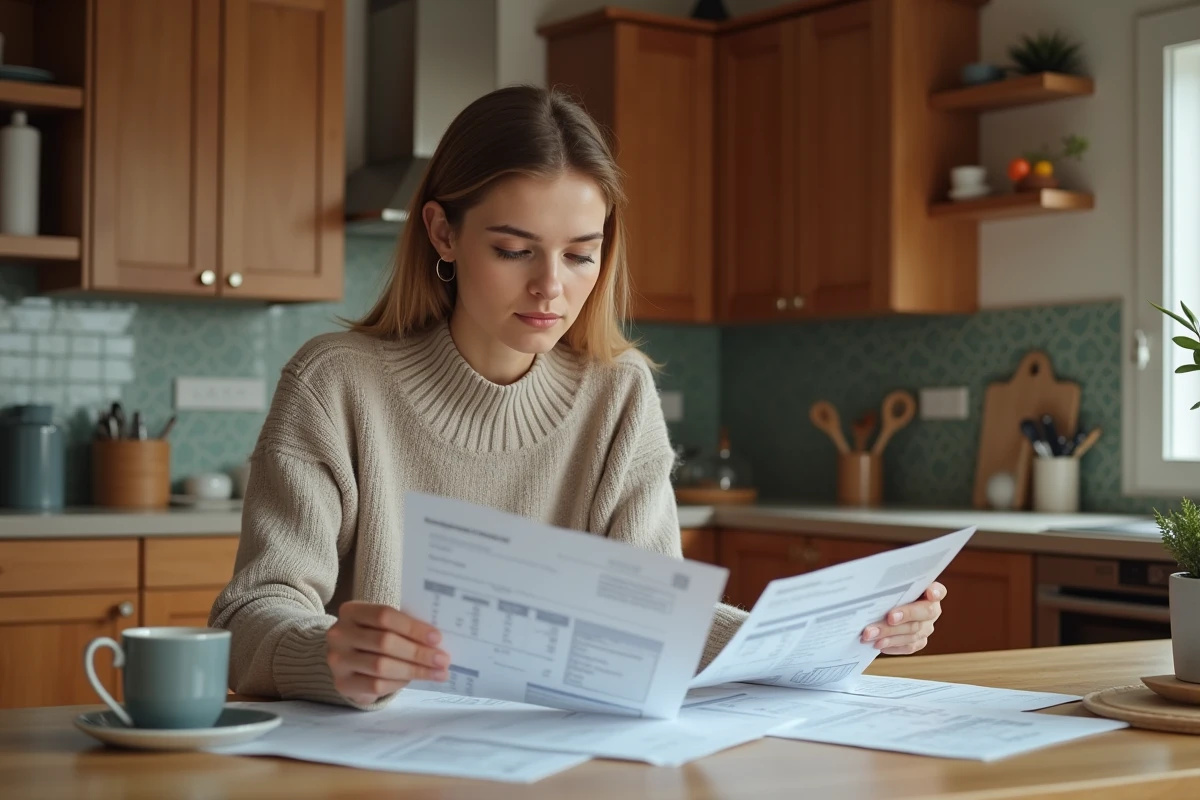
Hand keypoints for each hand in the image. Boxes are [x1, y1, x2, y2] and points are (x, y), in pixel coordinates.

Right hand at [326, 601, 450, 704]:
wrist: (347, 660)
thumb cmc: (373, 636)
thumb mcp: (383, 625)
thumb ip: (403, 626)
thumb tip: (437, 640)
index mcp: (351, 611)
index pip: (384, 616)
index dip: (413, 627)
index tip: (437, 638)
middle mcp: (339, 634)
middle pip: (385, 642)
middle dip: (418, 652)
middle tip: (443, 660)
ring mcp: (337, 660)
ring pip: (382, 666)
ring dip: (414, 670)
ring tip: (438, 672)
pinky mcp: (342, 683)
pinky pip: (375, 685)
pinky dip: (399, 683)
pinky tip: (415, 680)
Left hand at [860, 582, 945, 655]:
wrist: (886, 606)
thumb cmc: (889, 591)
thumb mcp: (891, 584)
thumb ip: (892, 585)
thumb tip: (876, 585)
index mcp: (930, 591)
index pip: (939, 590)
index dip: (936, 592)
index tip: (931, 593)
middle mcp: (932, 610)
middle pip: (924, 614)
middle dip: (905, 616)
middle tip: (889, 618)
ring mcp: (926, 627)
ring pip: (913, 633)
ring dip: (891, 635)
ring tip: (872, 634)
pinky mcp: (919, 641)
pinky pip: (909, 646)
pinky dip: (893, 646)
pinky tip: (879, 644)